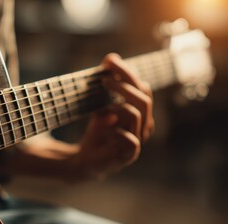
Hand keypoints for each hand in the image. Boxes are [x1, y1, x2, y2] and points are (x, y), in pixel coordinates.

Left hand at [70, 53, 153, 179]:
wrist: (86, 159)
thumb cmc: (98, 131)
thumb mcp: (101, 104)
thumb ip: (108, 85)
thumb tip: (111, 57)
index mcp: (141, 111)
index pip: (143, 87)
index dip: (127, 73)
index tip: (108, 62)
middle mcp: (144, 125)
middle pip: (143, 99)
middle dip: (123, 85)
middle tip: (103, 80)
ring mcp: (138, 141)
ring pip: (137, 115)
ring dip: (117, 106)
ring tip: (101, 106)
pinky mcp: (128, 156)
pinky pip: (132, 141)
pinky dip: (117, 131)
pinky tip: (104, 125)